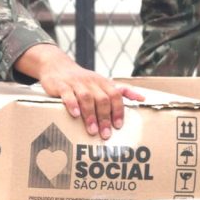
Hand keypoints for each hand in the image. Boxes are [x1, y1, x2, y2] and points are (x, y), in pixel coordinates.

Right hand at [16, 44, 144, 138]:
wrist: (57, 65)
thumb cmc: (83, 79)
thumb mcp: (102, 82)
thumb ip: (121, 90)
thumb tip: (142, 97)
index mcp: (102, 82)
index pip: (115, 95)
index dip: (118, 110)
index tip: (118, 126)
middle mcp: (91, 82)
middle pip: (102, 99)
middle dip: (105, 118)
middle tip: (105, 134)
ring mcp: (76, 83)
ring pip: (86, 98)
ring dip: (90, 115)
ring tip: (92, 130)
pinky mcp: (61, 85)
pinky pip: (68, 94)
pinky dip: (72, 104)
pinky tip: (75, 115)